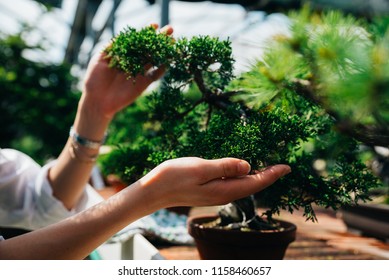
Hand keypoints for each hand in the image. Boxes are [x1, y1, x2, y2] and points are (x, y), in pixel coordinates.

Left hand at [74, 25, 173, 138]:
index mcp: (123, 54)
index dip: (145, 33)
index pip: (136, 41)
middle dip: (159, 39)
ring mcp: (139, 72)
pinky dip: (162, 69)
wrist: (97, 100)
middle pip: (148, 48)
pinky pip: (155, 75)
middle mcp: (133, 62)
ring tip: (172, 43)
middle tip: (170, 30)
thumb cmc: (94, 80)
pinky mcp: (143, 84)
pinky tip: (168, 62)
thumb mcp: (100, 59)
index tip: (154, 25)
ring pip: (154, 59)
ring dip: (163, 51)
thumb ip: (111, 47)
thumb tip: (123, 35)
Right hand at [139, 157, 290, 207]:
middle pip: (252, 185)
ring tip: (268, 166)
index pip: (255, 182)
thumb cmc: (175, 177)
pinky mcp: (209, 189)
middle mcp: (223, 194)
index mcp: (224, 190)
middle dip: (268, 175)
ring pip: (243, 184)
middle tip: (282, 165)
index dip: (272, 174)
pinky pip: (233, 182)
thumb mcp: (201, 168)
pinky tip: (243, 168)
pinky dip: (243, 175)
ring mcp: (216, 193)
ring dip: (257, 175)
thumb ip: (225, 167)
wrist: (154, 191)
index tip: (287, 166)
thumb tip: (249, 165)